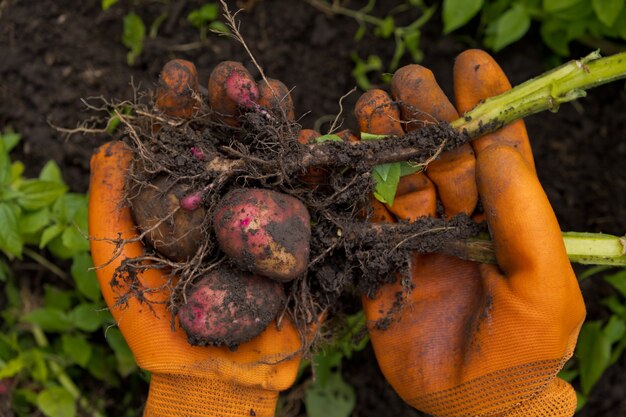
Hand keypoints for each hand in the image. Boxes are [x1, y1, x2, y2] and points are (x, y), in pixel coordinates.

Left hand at [89, 60, 302, 416]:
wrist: (213, 374)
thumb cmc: (156, 326)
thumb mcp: (116, 267)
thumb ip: (109, 207)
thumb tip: (111, 144)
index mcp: (182, 199)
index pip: (181, 141)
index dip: (179, 107)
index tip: (180, 79)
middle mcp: (225, 199)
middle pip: (230, 140)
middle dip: (230, 104)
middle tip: (230, 79)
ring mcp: (263, 214)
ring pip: (271, 155)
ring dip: (273, 120)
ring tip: (270, 91)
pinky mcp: (298, 235)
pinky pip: (310, 194)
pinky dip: (312, 163)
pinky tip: (308, 135)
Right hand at [356, 50, 585, 415]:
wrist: (470, 408)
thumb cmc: (522, 352)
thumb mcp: (542, 285)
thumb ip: (525, 218)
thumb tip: (501, 149)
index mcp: (503, 219)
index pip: (494, 151)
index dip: (483, 107)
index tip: (470, 66)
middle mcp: (458, 221)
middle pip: (439, 155)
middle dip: (425, 114)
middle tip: (406, 81)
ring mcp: (415, 238)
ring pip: (396, 177)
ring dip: (383, 140)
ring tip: (371, 106)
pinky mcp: (376, 261)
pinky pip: (359, 216)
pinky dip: (343, 184)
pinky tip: (330, 153)